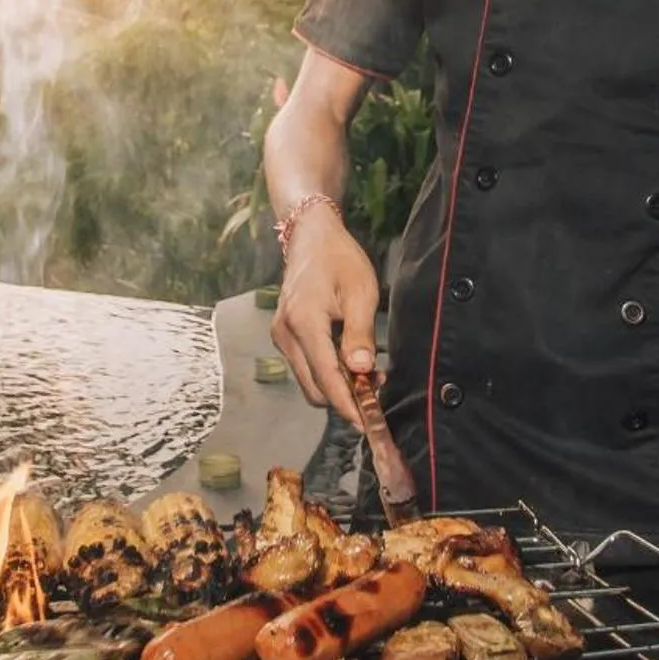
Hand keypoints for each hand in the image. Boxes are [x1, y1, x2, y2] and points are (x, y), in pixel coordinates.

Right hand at [269, 208, 377, 423]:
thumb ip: (360, 334)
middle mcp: (285, 334)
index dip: (347, 405)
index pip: (326, 378)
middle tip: (376, 393)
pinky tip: (349, 363)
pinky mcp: (283, 334)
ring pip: (309, 380)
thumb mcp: (361, 292)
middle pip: (314, 388)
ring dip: (336, 387)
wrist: (310, 236)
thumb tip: (362, 370)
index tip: (367, 423)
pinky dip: (327, 373)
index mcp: (304, 323)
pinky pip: (305, 366)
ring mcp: (281, 335)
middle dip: (344, 399)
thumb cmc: (339, 259)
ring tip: (368, 375)